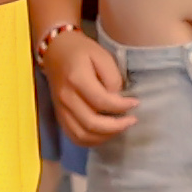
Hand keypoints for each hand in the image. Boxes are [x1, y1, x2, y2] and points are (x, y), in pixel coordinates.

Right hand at [41, 29, 134, 144]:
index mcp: (76, 79)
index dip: (121, 106)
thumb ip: (112, 77)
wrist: (56, 51)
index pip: (101, 101)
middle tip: (132, 120)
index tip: (135, 103)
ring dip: (105, 137)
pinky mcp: (60, 116)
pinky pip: (74, 137)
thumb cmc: (81, 51)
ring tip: (120, 128)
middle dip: (116, 126)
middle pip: (91, 123)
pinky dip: (91, 140)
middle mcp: (66, 98)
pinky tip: (105, 133)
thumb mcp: (102, 55)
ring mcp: (60, 109)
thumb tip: (118, 99)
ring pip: (82, 136)